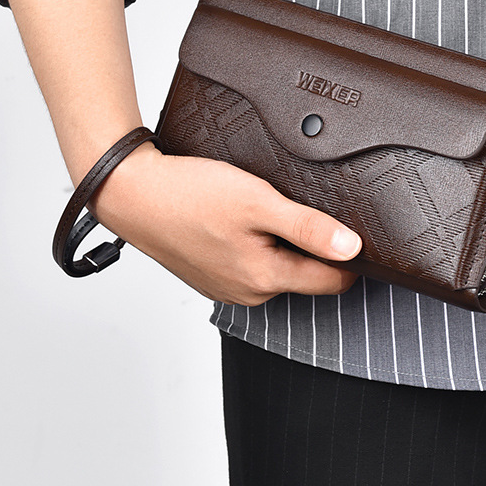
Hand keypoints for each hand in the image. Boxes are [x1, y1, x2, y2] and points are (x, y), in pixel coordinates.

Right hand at [89, 145, 361, 304]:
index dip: (350, 256)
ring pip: (277, 267)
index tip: (351, 228)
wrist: (132, 193)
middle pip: (306, 274)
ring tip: (265, 208)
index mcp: (264, 279)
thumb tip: (353, 249)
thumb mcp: (259, 202)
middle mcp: (248, 292)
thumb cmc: (189, 195)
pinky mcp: (211, 275)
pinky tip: (239, 218)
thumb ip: (309, 228)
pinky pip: (250, 264)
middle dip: (312, 245)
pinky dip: (254, 243)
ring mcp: (227, 286)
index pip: (333, 281)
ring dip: (281, 242)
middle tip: (297, 206)